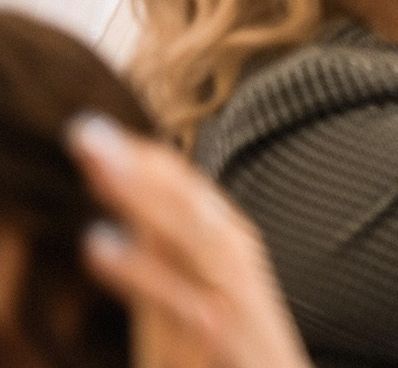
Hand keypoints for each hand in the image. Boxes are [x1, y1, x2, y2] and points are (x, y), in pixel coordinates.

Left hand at [68, 114, 313, 367]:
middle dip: (139, 165)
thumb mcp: (199, 313)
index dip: (145, 164)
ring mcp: (235, 303)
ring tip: (94, 163)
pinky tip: (97, 241)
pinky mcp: (228, 339)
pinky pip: (178, 300)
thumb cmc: (238, 364)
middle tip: (83, 129)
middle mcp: (237, 271)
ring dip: (143, 196)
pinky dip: (140, 270)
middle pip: (189, 206)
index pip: (188, 197)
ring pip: (192, 236)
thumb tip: (128, 220)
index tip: (101, 135)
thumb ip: (168, 270)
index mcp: (230, 260)